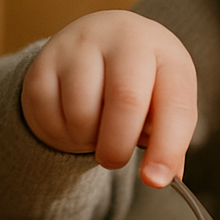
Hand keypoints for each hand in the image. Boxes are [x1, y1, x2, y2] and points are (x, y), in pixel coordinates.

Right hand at [20, 10, 197, 187]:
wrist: (99, 41)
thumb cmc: (141, 79)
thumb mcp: (164, 99)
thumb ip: (169, 139)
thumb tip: (163, 176)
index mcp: (165, 52)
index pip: (174, 103)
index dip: (167, 146)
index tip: (155, 180)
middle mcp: (125, 39)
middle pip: (126, 102)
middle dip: (119, 147)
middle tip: (114, 161)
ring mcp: (81, 46)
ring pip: (82, 113)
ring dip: (87, 139)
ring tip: (96, 128)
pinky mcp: (44, 62)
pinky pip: (49, 115)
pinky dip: (61, 133)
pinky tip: (72, 120)